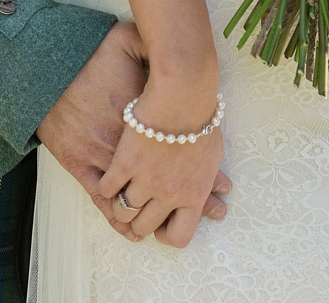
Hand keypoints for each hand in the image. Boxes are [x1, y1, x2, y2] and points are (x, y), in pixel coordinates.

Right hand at [36, 23, 230, 238]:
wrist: (48, 69)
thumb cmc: (88, 53)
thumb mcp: (128, 39)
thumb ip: (155, 45)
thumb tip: (177, 45)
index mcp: (150, 119)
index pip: (187, 154)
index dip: (209, 176)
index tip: (224, 186)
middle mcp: (132, 146)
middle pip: (167, 185)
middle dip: (191, 203)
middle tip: (212, 211)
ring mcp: (107, 159)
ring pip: (137, 201)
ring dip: (156, 216)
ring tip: (174, 224)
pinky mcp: (82, 166)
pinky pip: (104, 200)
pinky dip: (119, 218)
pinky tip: (134, 230)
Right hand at [97, 80, 224, 247]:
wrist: (183, 91)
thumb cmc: (201, 116)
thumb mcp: (213, 154)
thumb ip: (208, 179)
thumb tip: (222, 192)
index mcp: (193, 195)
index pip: (179, 237)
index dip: (168, 235)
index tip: (162, 225)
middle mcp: (169, 195)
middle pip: (146, 226)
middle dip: (140, 222)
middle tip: (138, 211)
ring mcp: (144, 180)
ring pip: (124, 211)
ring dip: (121, 206)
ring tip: (121, 197)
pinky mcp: (124, 162)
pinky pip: (107, 188)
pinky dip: (106, 186)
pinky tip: (108, 180)